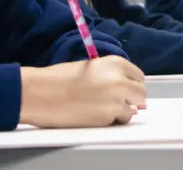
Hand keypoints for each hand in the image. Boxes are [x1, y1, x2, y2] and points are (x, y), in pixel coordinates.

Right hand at [18, 55, 146, 127]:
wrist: (41, 93)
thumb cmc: (60, 79)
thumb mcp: (91, 68)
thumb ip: (112, 77)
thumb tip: (129, 92)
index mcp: (116, 63)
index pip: (138, 76)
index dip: (130, 84)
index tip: (124, 89)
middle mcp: (120, 80)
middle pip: (141, 93)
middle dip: (131, 99)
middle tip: (116, 102)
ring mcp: (116, 99)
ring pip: (132, 110)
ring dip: (121, 111)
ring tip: (100, 108)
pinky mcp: (108, 116)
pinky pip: (119, 120)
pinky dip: (111, 120)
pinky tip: (95, 114)